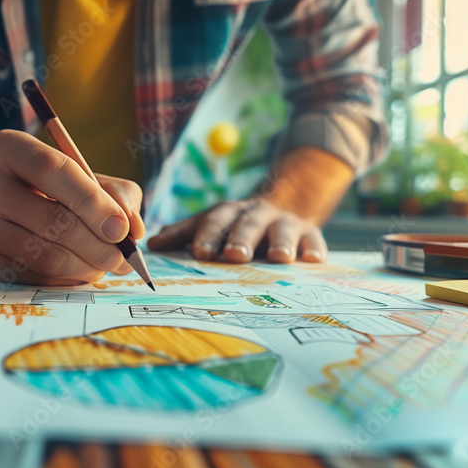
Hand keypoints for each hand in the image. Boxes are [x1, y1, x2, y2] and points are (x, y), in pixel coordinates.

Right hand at [0, 129, 144, 284]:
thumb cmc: (39, 190)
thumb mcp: (77, 177)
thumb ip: (114, 194)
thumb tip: (135, 229)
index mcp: (8, 148)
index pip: (54, 170)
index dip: (93, 202)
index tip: (122, 230)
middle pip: (54, 220)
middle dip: (99, 245)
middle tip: (123, 258)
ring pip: (46, 255)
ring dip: (87, 267)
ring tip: (103, 265)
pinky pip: (34, 278)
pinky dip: (66, 279)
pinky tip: (76, 271)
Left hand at [147, 197, 326, 263]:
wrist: (281, 206)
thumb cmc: (236, 225)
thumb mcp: (211, 223)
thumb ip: (183, 233)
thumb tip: (153, 245)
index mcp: (228, 214)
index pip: (214, 222)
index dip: (207, 235)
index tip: (199, 252)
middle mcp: (255, 216)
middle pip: (247, 224)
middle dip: (241, 238)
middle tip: (235, 255)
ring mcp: (284, 223)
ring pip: (282, 230)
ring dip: (280, 242)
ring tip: (280, 257)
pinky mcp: (309, 234)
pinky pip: (314, 240)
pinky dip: (314, 249)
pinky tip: (313, 261)